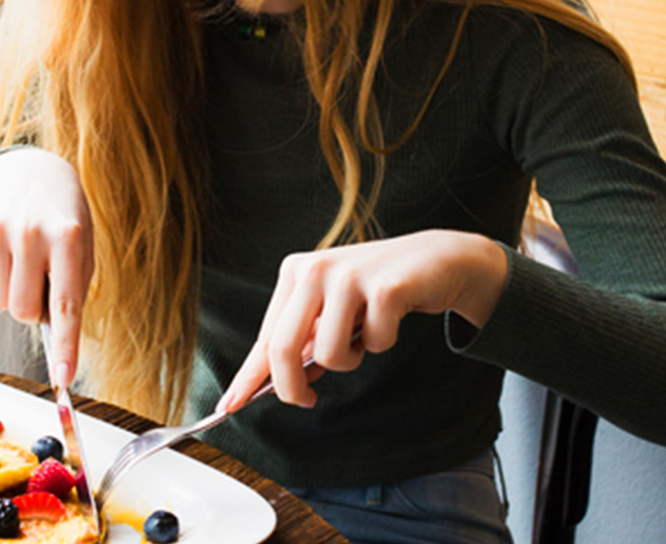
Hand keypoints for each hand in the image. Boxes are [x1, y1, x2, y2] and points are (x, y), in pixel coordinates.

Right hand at [0, 148, 93, 386]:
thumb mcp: (83, 245)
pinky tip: (6, 254)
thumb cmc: (63, 218)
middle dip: (32, 310)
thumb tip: (56, 336)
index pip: (66, 304)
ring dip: (13, 295)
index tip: (63, 378)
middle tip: (42, 284)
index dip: (64, 346)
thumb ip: (73, 287)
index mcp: (68, 237)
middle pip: (23, 310)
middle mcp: (31, 232)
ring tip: (25, 264)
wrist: (30, 171)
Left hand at [217, 230, 506, 411]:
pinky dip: (383, 342)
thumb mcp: (332, 310)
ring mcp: (348, 276)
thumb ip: (306, 341)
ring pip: (330, 355)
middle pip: (283, 348)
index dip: (248, 376)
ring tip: (364, 333)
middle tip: (307, 400)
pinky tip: (392, 318)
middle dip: (292, 387)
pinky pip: (373, 345)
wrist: (436, 260)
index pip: (266, 336)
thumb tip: (280, 384)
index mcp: (295, 273)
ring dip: (352, 358)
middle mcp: (315, 269)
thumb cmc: (377, 290)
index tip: (229, 406)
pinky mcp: (384, 288)